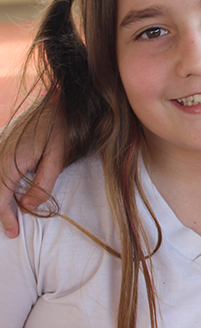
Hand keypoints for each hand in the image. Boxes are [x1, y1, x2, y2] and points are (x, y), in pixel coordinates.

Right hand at [0, 108, 65, 237]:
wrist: (57, 102)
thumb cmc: (60, 129)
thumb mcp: (57, 157)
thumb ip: (43, 183)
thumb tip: (28, 206)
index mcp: (9, 162)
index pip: (0, 197)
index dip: (5, 217)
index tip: (13, 233)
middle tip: (11, 230)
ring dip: (0, 198)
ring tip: (9, 215)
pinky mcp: (2, 145)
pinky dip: (0, 186)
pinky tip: (10, 194)